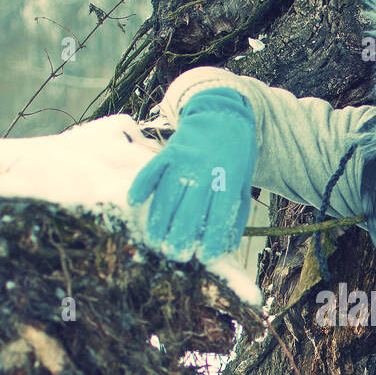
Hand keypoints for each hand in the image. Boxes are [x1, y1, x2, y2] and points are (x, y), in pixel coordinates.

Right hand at [127, 87, 256, 262]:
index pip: (218, 217)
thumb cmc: (234, 159)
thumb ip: (235, 215)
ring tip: (153, 239)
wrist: (224, 116)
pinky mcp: (170, 150)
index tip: (203, 258)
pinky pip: (152, 169)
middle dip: (181, 236)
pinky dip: (141, 185)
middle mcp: (207, 172)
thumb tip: (227, 249)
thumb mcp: (242, 186)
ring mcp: (187, 160)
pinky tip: (133, 201)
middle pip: (190, 210)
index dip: (210, 239)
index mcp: (229, 182)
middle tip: (174, 254)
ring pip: (168, 194)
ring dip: (158, 219)